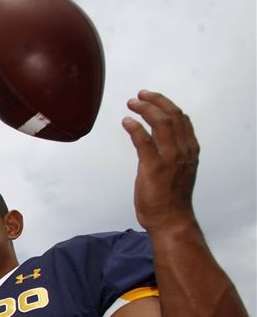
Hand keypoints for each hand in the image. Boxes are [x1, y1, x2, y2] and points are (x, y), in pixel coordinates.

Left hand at [122, 90, 198, 233]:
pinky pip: (144, 141)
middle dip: (155, 101)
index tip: (152, 98)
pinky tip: (126, 122)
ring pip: (161, 123)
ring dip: (145, 109)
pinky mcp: (154, 168)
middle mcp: (183, 151)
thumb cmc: (170, 199)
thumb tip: (157, 144)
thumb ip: (172, 155)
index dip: (166, 104)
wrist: (171, 220)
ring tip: (131, 103)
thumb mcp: (178, 171)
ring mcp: (170, 158)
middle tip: (139, 95)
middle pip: (172, 115)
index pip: (182, 119)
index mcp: (190, 151)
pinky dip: (135, 127)